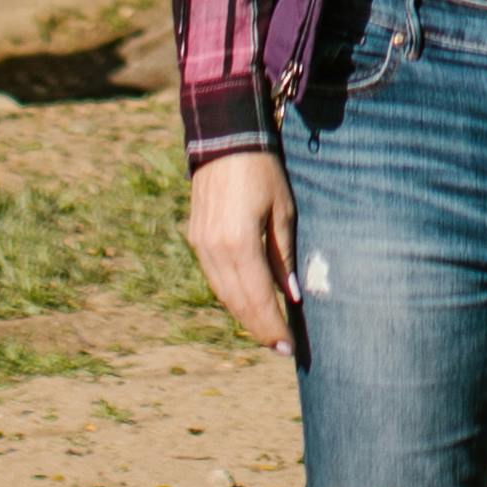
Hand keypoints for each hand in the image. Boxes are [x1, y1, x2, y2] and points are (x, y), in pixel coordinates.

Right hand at [186, 147, 301, 353]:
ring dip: (244, 315)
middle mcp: (215, 249)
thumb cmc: (263, 171)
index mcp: (240, 243)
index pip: (258, 298)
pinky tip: (247, 302)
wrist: (226, 139)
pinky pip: (214, 277)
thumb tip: (290, 295)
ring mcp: (201, 244)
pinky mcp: (196, 238)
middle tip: (280, 348)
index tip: (288, 347)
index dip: (273, 325)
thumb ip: (283, 255)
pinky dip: (232, 295)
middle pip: (238, 302)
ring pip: (223, 293)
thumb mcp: (283, 211)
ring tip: (266, 331)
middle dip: (259, 328)